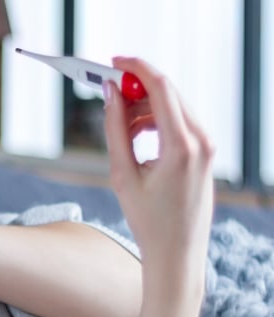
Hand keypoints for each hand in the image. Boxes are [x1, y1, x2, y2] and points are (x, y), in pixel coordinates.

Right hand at [103, 57, 214, 290]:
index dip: (136, 69)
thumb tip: (109, 95)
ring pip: (174, 108)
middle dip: (137, 88)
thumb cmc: (148, 221)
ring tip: (121, 130)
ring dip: (145, 109)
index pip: (161, 87)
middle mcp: (201, 140)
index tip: (113, 63)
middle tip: (108, 92)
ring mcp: (207, 146)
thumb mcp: (123, 176)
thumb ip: (115, 131)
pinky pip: (181, 124)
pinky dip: (157, 123)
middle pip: (168, 93)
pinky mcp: (205, 154)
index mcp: (181, 146)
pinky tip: (138, 140)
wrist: (176, 253)